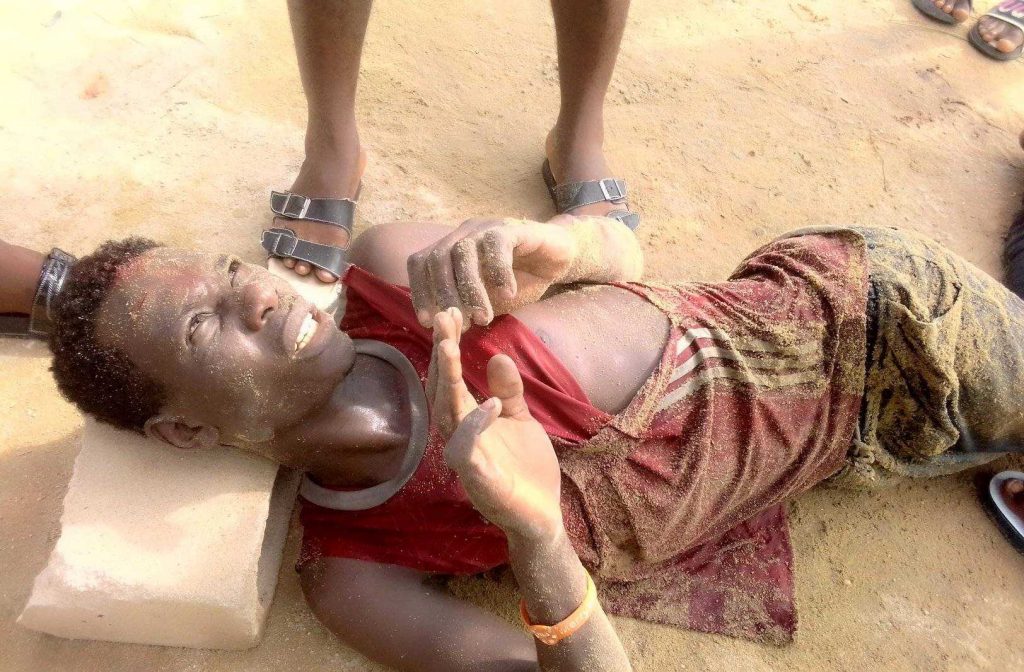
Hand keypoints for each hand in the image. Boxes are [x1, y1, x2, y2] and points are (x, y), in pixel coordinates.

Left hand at [407, 218, 575, 327]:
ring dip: (471, 289)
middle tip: (461, 325)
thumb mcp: (488, 297)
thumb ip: (468, 306)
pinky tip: (508, 294)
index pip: (421, 263)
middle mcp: (464, 233)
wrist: (558, 255)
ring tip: (484, 318)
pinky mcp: (513, 228)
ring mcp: (486, 227)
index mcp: (451, 248)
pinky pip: (498, 245)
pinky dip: (499, 272)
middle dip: (445, 295)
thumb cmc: (520, 278)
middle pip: (438, 258)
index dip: (419, 291)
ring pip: (464, 252)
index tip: (427, 321)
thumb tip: (446, 330)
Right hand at [428, 308, 562, 540]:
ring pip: (447, 416)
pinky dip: (476, 427)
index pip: (450, 379)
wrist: (543, 515)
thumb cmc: (525, 468)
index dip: (447, 347)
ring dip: (448, 381)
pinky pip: (469, 451)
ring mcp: (466, 459)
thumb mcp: (519, 419)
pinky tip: (489, 404)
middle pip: (441, 391)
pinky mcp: (480, 481)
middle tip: (443, 318)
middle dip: (442, 354)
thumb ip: (508, 391)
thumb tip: (496, 356)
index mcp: (468, 421)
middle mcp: (459, 436)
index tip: (449, 313)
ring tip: (451, 347)